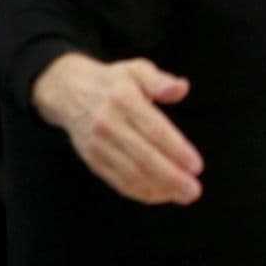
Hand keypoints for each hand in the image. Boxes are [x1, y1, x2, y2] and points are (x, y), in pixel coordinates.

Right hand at [32, 53, 204, 203]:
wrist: (69, 92)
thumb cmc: (114, 82)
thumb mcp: (137, 69)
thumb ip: (160, 80)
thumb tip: (181, 88)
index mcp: (123, 99)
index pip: (154, 129)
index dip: (176, 150)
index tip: (196, 166)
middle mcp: (108, 123)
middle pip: (143, 156)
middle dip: (171, 177)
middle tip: (194, 189)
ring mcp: (98, 144)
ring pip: (131, 174)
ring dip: (159, 189)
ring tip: (184, 195)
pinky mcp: (93, 160)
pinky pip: (118, 181)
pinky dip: (141, 192)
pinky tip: (162, 195)